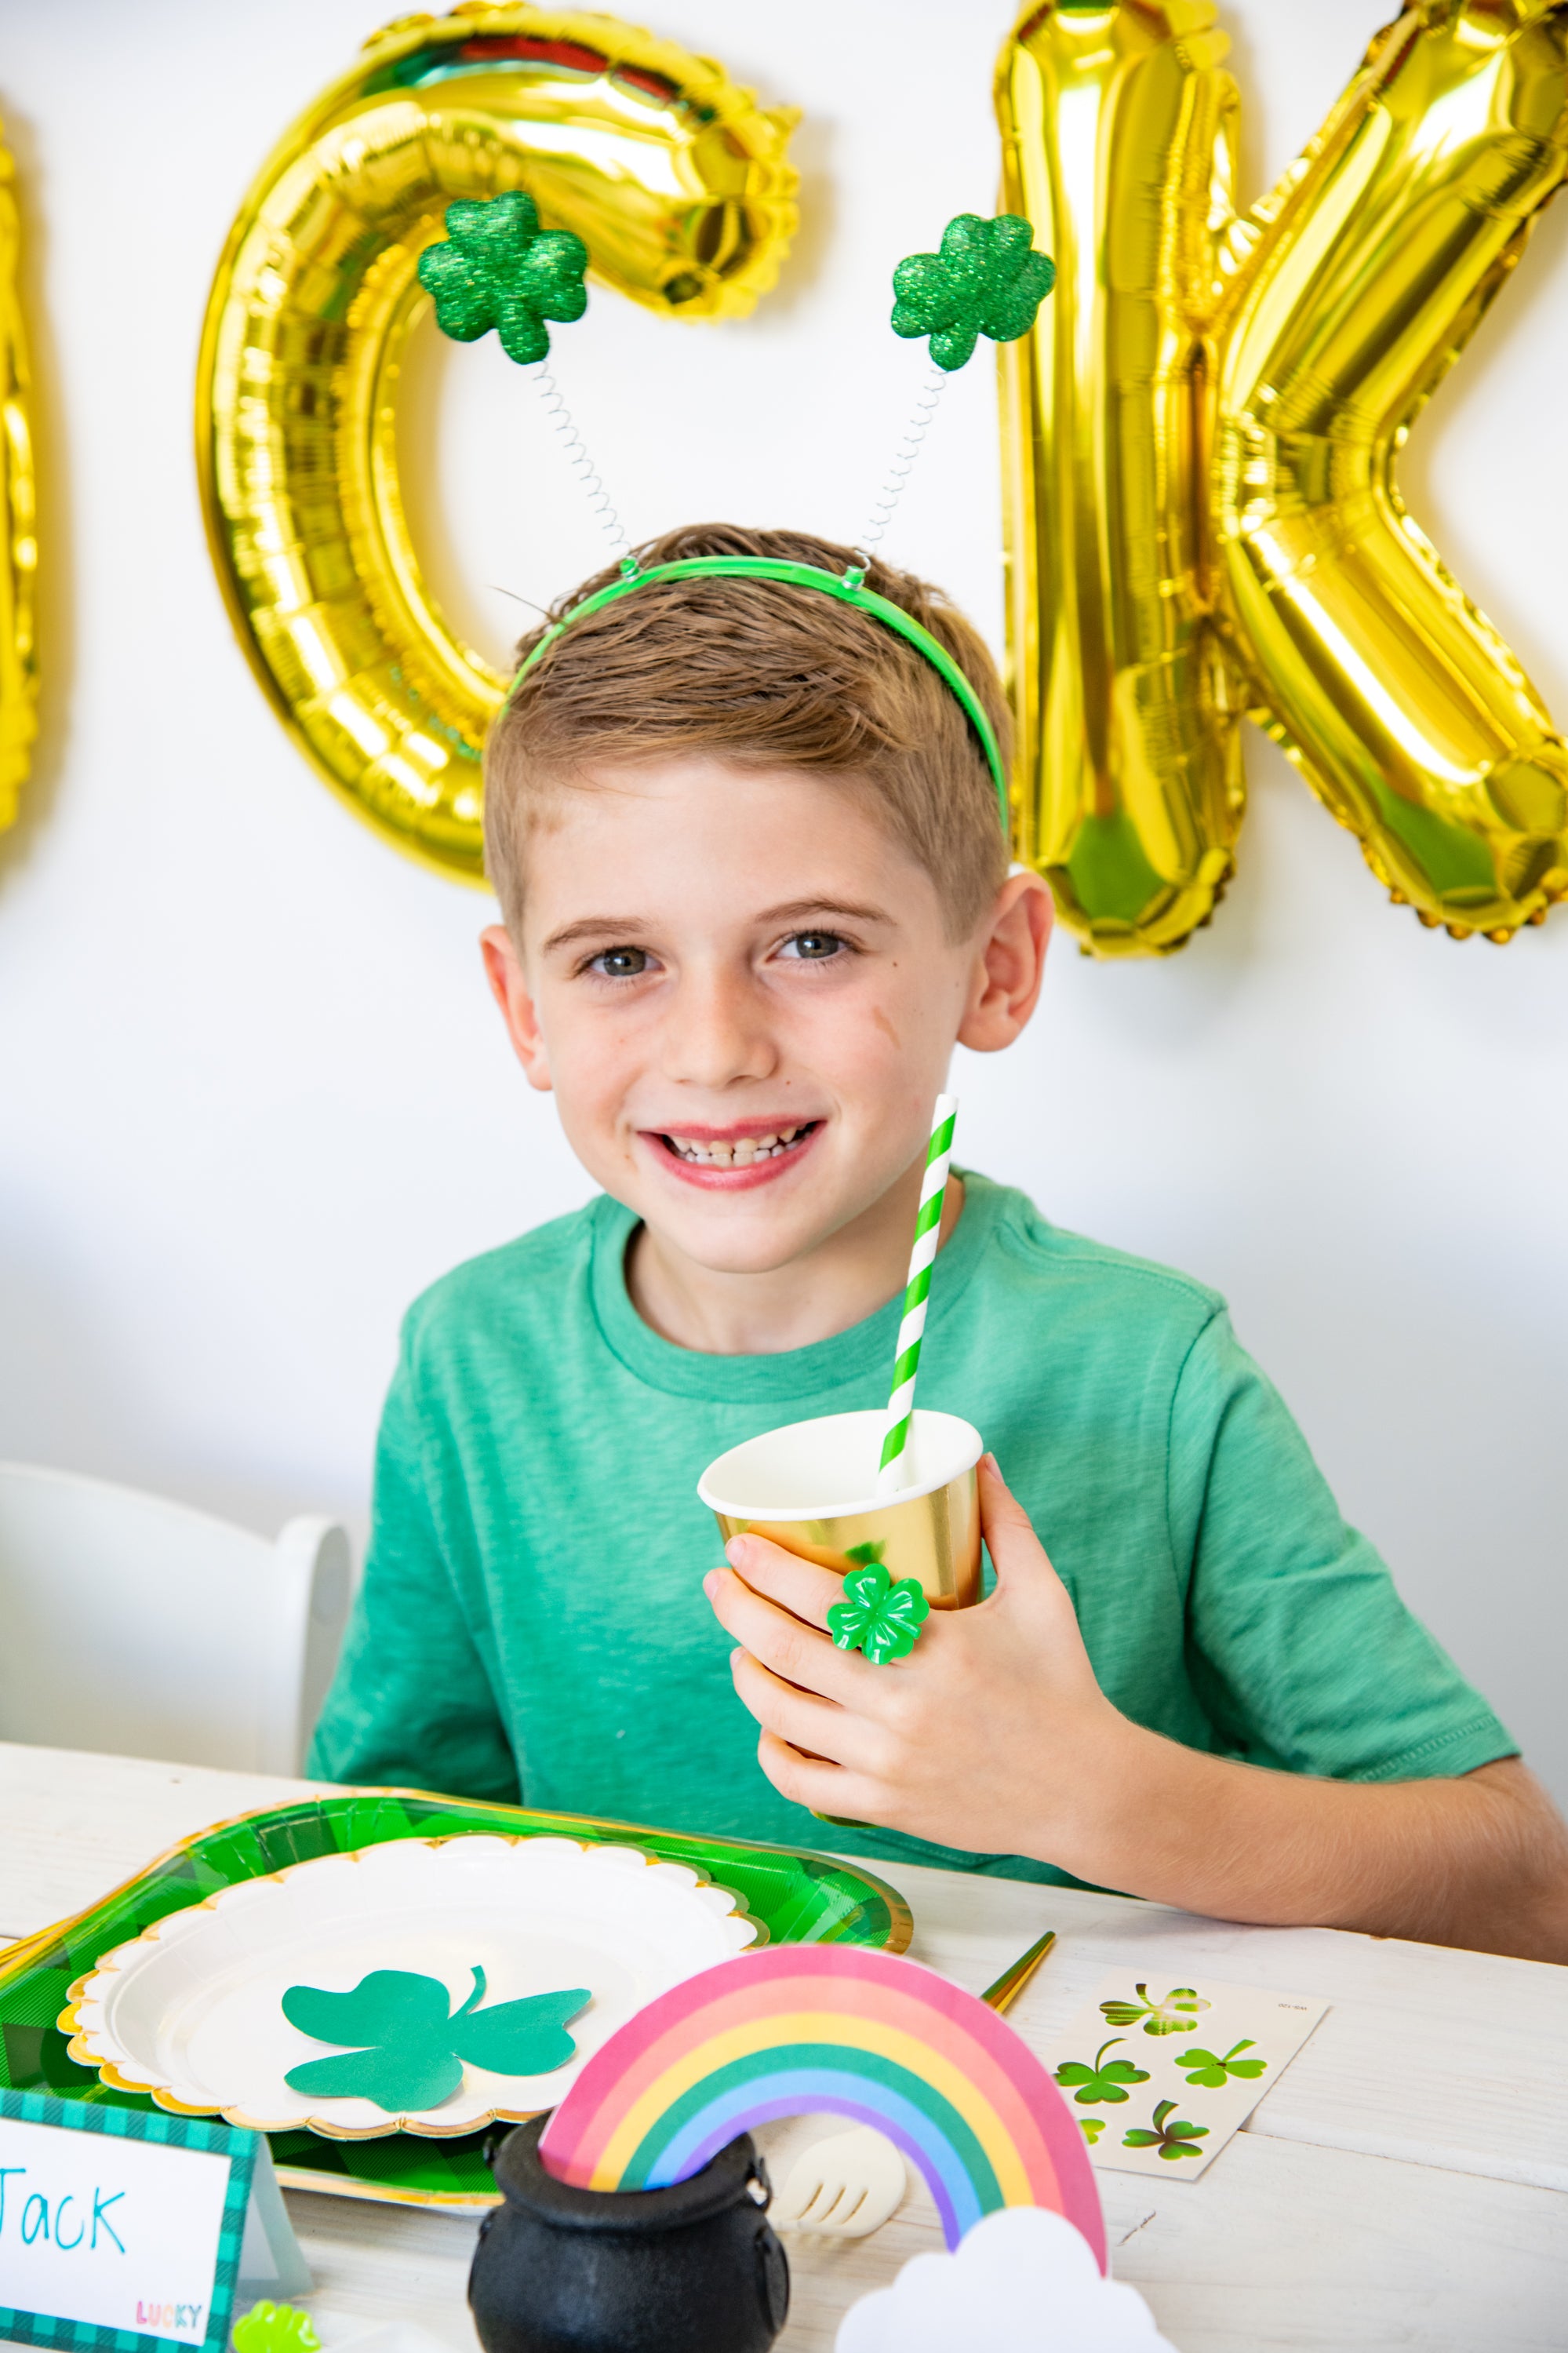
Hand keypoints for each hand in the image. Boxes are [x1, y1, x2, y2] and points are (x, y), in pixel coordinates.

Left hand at [702, 1454, 1128, 1861]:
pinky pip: (799, 1781)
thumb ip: (1005, 1525)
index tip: (739, 1545)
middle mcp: (901, 1706)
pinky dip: (770, 1749)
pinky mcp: (885, 1806)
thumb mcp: (1041, 1595)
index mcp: (935, 1646)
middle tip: (719, 1583)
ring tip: (739, 1647)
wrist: (1087, 1790)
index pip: (825, 1599)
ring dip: (745, 1674)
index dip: (768, 1569)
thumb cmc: (1062, 1684)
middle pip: (784, 1652)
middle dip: (736, 1609)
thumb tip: (977, 1462)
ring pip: (780, 1716)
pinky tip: (770, 1722)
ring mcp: (887, 1762)